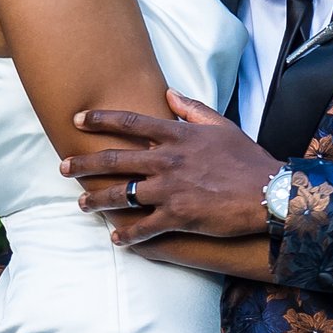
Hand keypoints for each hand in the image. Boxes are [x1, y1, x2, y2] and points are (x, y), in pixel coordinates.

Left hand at [62, 91, 279, 243]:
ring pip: (122, 195)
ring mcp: (170, 190)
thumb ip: (193, 109)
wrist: (269, 193)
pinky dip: (127, 235)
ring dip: (97, 200)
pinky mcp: (178, 217)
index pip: (130, 122)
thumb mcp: (222, 126)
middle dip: (84, 163)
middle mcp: (167, 161)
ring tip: (82, 203)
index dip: (100, 119)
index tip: (78, 119)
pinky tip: (116, 238)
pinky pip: (143, 228)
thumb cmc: (248, 159)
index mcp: (177, 135)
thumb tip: (170, 94)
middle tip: (63, 167)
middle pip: (115, 160)